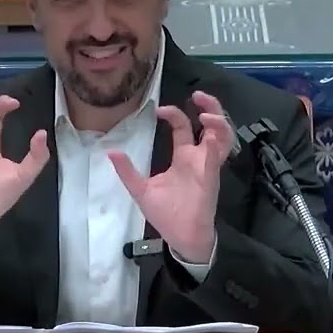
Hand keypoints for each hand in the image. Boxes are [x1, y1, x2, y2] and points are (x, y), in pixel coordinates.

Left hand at [108, 90, 232, 263]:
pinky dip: (217, 143)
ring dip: (218, 120)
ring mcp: (207, 165)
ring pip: (222, 136)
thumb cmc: (166, 214)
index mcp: (183, 157)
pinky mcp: (211, 176)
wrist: (180, 237)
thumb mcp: (141, 189)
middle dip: (209, 106)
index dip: (175, 114)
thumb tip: (110, 152)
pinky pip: (218, 156)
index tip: (160, 109)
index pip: (183, 127)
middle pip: (210, 125)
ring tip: (206, 112)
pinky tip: (210, 133)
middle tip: (199, 95)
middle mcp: (198, 157)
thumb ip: (127, 170)